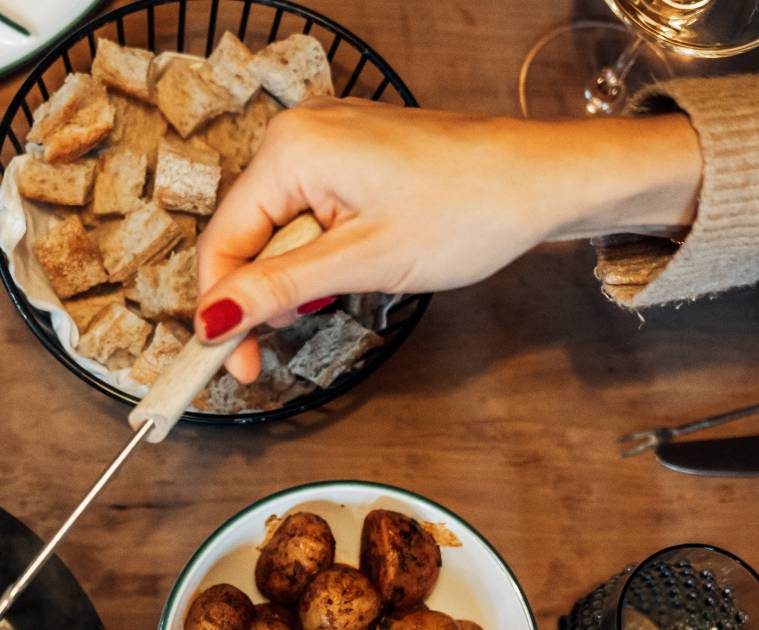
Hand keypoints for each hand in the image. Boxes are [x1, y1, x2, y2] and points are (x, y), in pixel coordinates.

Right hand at [194, 99, 703, 381]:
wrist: (544, 180)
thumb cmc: (469, 209)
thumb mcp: (362, 262)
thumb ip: (278, 289)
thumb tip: (214, 320)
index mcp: (291, 149)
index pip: (224, 242)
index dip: (223, 312)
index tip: (233, 367)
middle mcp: (299, 133)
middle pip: (247, 234)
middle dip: (261, 295)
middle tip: (276, 353)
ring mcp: (328, 139)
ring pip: (279, 227)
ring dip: (296, 275)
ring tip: (345, 291)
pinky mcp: (353, 154)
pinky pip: (310, 210)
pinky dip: (321, 250)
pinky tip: (354, 265)